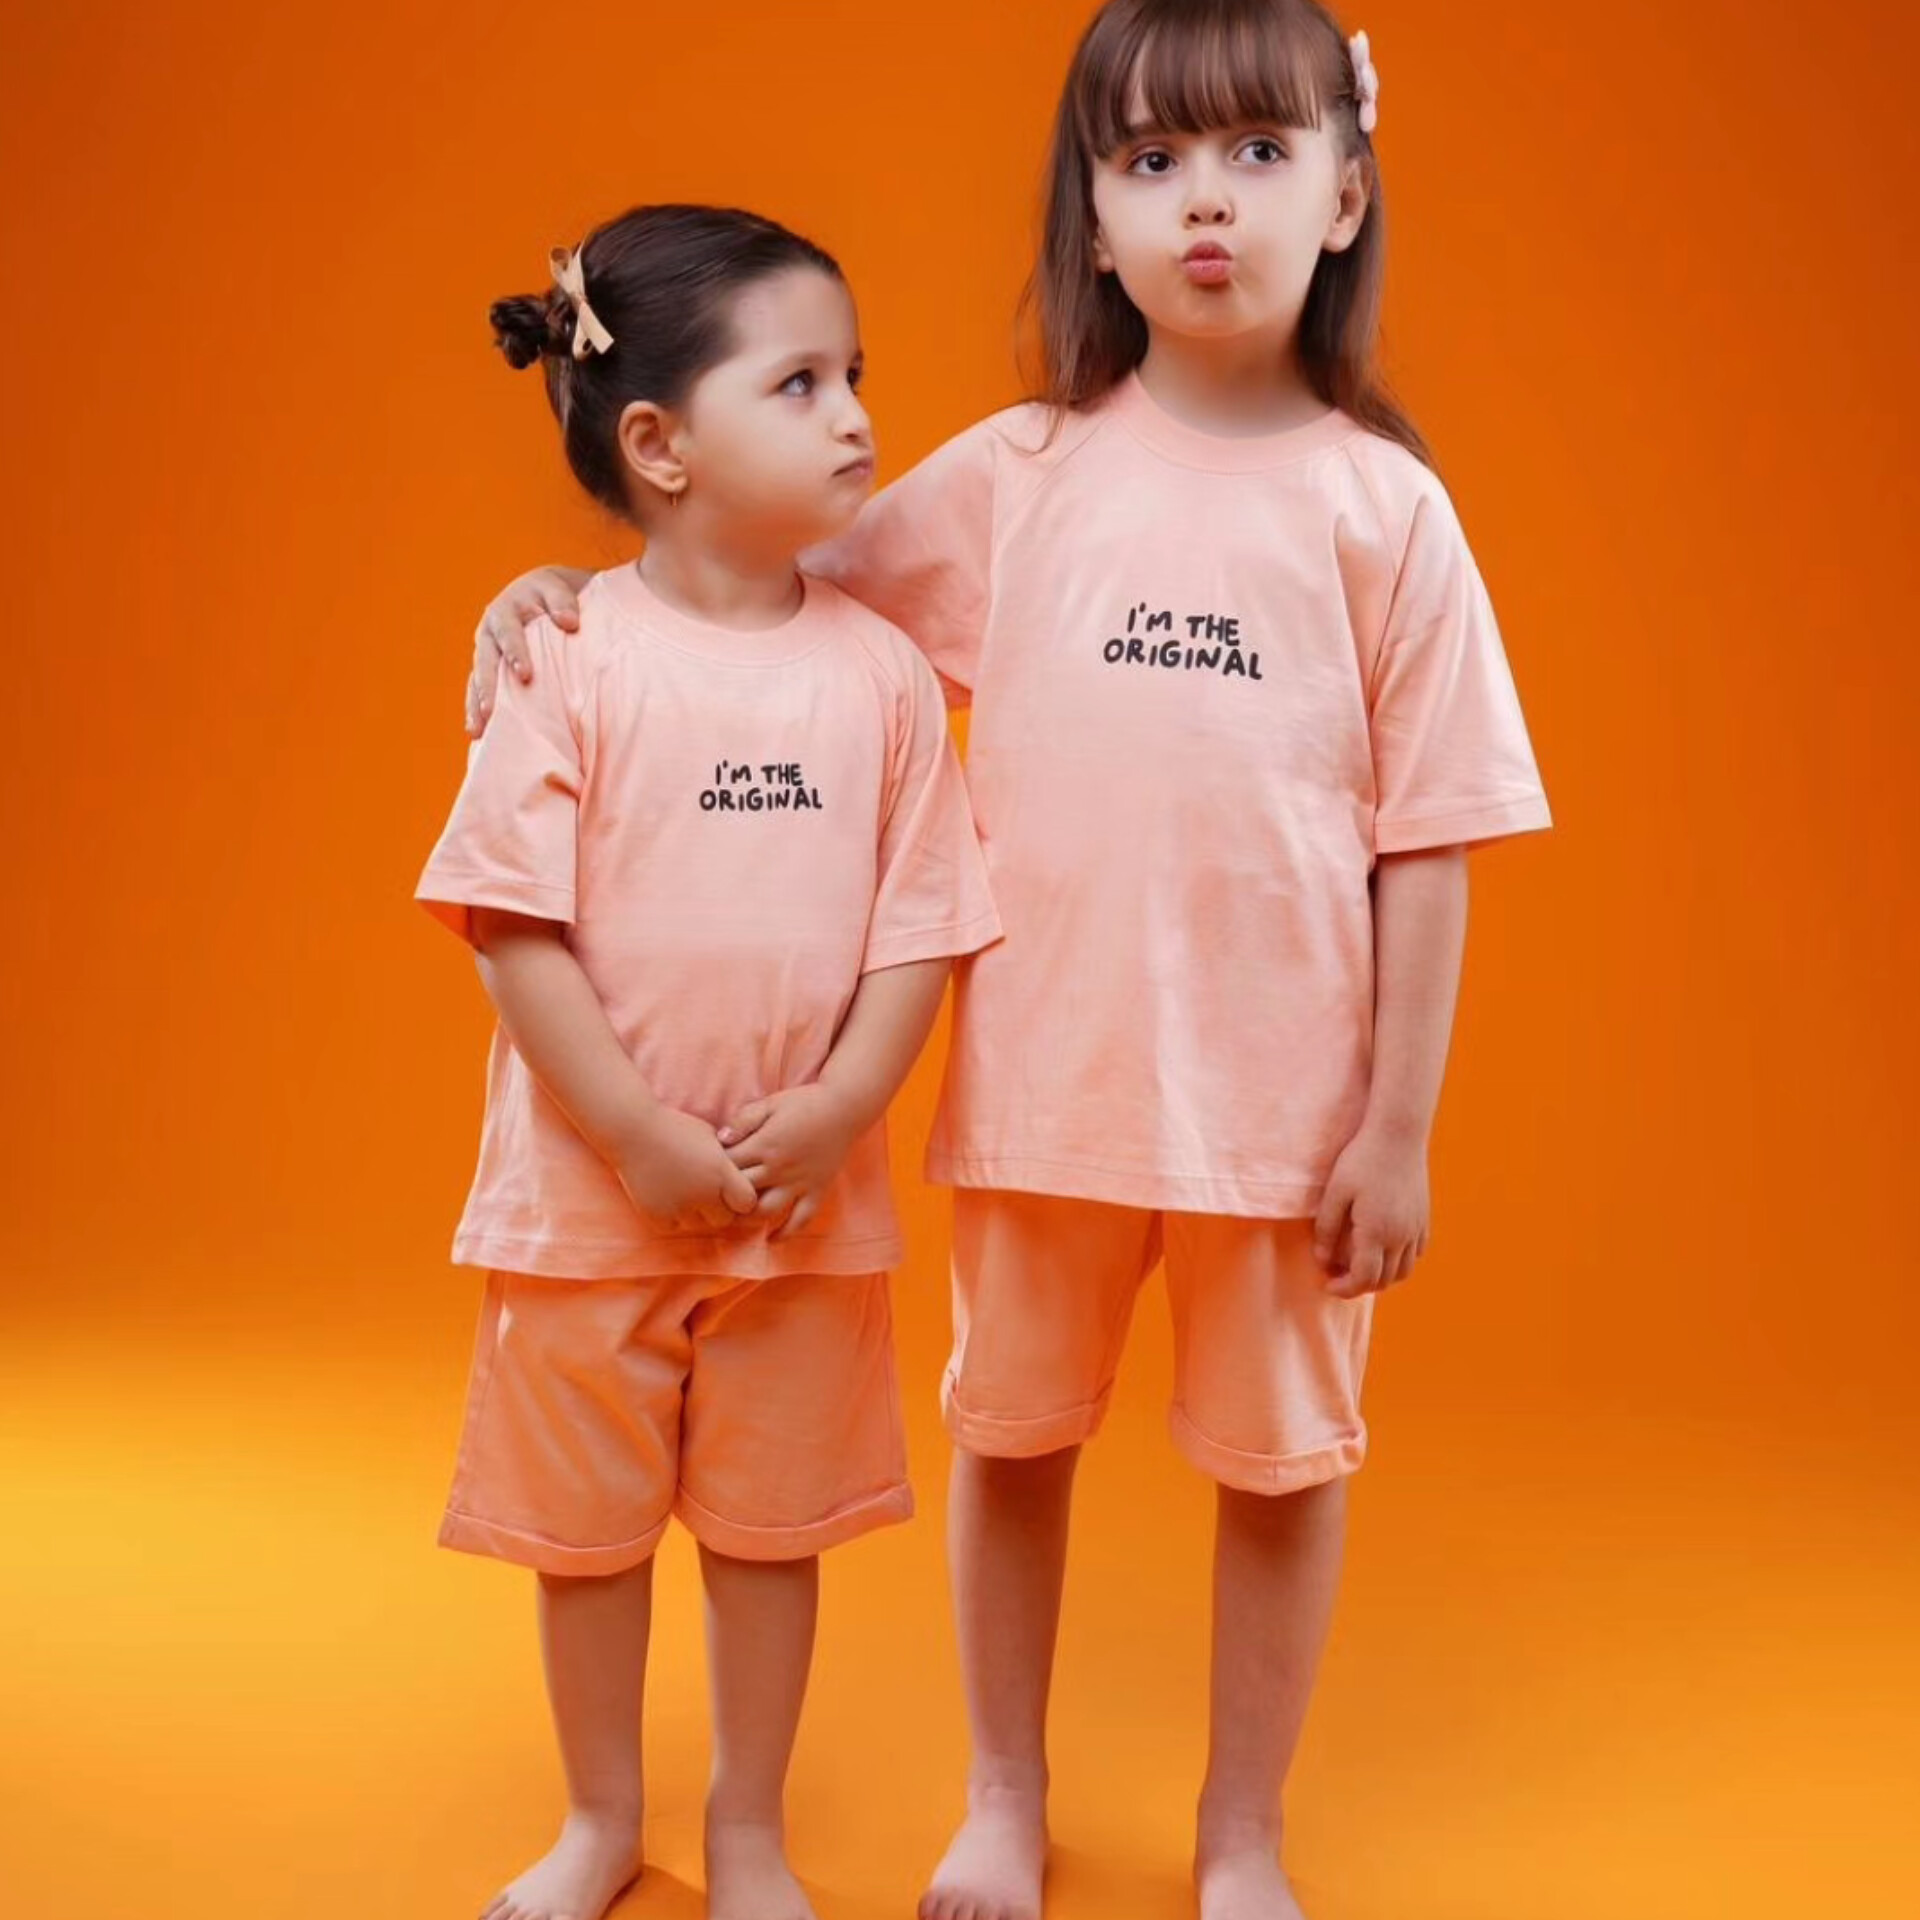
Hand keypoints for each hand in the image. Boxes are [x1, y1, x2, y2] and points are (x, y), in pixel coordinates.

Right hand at [465, 566, 586, 736]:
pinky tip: (476, 733)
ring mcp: (486, 653)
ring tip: (478, 729)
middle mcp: (489, 634)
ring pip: (476, 679)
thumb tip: (570, 622)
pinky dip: (475, 710)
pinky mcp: (488, 670)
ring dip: (476, 704)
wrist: (539, 596)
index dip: (515, 652)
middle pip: (486, 661)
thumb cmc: (552, 597)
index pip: (508, 633)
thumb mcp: (556, 590)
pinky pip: (476, 690)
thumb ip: (562, 602)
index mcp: (505, 612)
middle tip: (492, 710)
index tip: (525, 675)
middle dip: (489, 687)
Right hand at [616, 1107, 759, 1233]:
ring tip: (684, 1192)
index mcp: (721, 1172)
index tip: (732, 1189)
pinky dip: (673, 1217)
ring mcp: (679, 1207)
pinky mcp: (658, 1216)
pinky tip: (668, 1197)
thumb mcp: (711, 1137)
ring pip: (699, 1224)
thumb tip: (744, 1176)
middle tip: (706, 1193)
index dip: (741, 1197)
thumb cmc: (676, 1127)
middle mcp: (703, 1193)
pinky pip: (675, 1227)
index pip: (747, 1203)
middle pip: (724, 1219)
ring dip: (695, 1213)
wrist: (633, 1130)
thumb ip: (728, 1162)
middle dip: (719, 1208)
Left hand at [719, 1084, 863, 1237]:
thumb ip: (743, 1120)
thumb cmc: (804, 1103)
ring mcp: (799, 1183)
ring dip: (748, 1217)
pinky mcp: (817, 1191)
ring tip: (736, 1218)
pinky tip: (771, 1239)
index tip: (707, 1170)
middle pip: (742, 1191)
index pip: (729, 1165)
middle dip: (725, 1196)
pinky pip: (801, 1219)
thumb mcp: (770, 1104)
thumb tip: (720, 1139)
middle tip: (714, 1199)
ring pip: (767, 1210)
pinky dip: (786, 1233)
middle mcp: (780, 1168)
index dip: (713, 1169)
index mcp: (765, 1144)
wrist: (844, 1108)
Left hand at [1312, 1123, 1430, 1297]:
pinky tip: (1382, 1248)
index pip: (1363, 1279)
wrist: (1398, 1134)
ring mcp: (1416, 1228)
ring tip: (1359, 1265)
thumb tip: (1323, 1260)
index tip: (1327, 1284)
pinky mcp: (1423, 1218)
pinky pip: (1416, 1253)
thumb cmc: (1361, 1160)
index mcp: (1376, 1233)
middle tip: (1337, 1275)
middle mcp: (1400, 1237)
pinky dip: (1399, 1261)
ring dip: (1381, 1277)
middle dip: (1359, 1285)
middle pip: (1384, 1280)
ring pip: (1403, 1271)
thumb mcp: (1335, 1192)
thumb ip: (1328, 1229)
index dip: (1344, 1289)